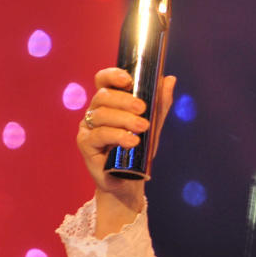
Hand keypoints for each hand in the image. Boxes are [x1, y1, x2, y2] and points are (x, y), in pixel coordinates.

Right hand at [76, 68, 175, 233]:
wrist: (130, 181)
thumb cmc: (138, 151)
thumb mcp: (153, 125)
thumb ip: (160, 104)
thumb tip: (170, 79)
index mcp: (108, 102)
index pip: (103, 80)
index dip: (112, 75)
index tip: (128, 80)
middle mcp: (95, 111)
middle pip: (103, 96)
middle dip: (124, 100)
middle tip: (143, 109)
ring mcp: (88, 127)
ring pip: (101, 115)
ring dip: (123, 119)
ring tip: (142, 128)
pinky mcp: (85, 144)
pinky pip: (98, 135)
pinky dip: (116, 135)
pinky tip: (131, 141)